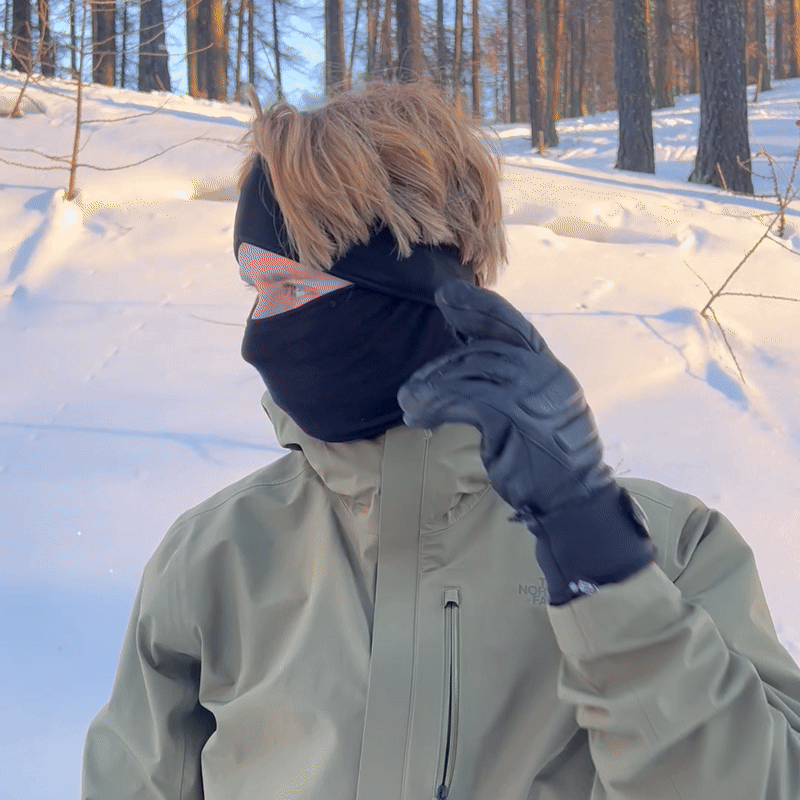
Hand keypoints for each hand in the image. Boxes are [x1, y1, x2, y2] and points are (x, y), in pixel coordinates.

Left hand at [398, 279, 614, 518]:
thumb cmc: (545, 459)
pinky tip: (418, 416)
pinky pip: (469, 397)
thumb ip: (499, 386)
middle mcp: (545, 373)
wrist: (571, 497)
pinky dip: (438, 404)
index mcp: (549, 369)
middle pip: (487, 345)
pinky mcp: (518, 414)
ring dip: (434, 383)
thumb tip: (453, 368)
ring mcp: (534, 392)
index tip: (446, 294)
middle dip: (444, 358)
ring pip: (473, 369)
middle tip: (415, 381)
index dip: (479, 308)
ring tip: (409, 401)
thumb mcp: (526, 413)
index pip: (512, 327)